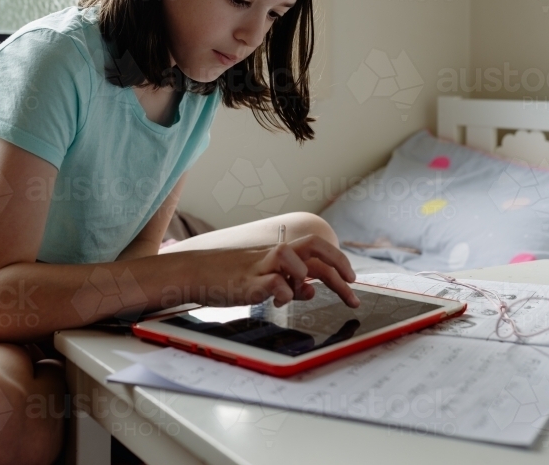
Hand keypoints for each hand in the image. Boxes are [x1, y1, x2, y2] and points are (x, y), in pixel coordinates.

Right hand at [189, 234, 359, 308]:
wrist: (195, 273)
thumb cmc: (231, 276)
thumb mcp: (265, 277)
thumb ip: (290, 283)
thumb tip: (311, 291)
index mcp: (280, 253)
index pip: (316, 247)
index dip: (338, 260)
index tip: (352, 279)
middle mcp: (273, 255)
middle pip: (314, 249)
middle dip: (338, 270)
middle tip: (352, 293)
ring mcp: (260, 267)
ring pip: (293, 257)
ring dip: (303, 277)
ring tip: (299, 293)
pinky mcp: (247, 283)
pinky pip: (274, 282)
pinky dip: (283, 293)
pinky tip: (279, 301)